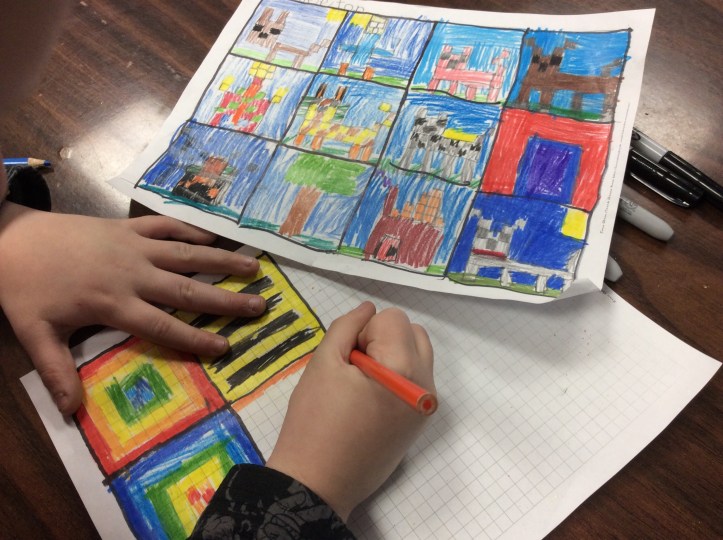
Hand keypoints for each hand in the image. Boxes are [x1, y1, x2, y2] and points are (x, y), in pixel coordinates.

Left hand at [0, 203, 265, 414]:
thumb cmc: (24, 286)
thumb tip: (71, 413)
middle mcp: (132, 275)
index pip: (163, 325)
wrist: (9, 237)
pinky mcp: (127, 228)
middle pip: (186, 290)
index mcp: (113, 303)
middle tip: (260, 305)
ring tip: (254, 266)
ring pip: (185, 255)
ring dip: (221, 261)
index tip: (227, 347)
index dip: (195, 339)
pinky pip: (165, 226)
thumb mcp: (35, 332)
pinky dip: (190, 230)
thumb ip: (56, 371)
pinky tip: (213, 236)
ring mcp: (133, 247)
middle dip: (226, 300)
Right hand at [266, 302, 434, 520]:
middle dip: (383, 338)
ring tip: (361, 383)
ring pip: (417, 354)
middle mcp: (426, 385)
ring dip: (392, 356)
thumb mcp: (323, 362)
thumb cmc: (314, 421)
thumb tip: (368, 309)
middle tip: (353, 367)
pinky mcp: (419, 423)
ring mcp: (426, 407)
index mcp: (404, 368)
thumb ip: (347, 326)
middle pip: (412, 332)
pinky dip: (396, 378)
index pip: (392, 318)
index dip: (363, 331)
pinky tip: (368, 401)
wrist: (317, 483)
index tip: (345, 358)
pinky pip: (416, 381)